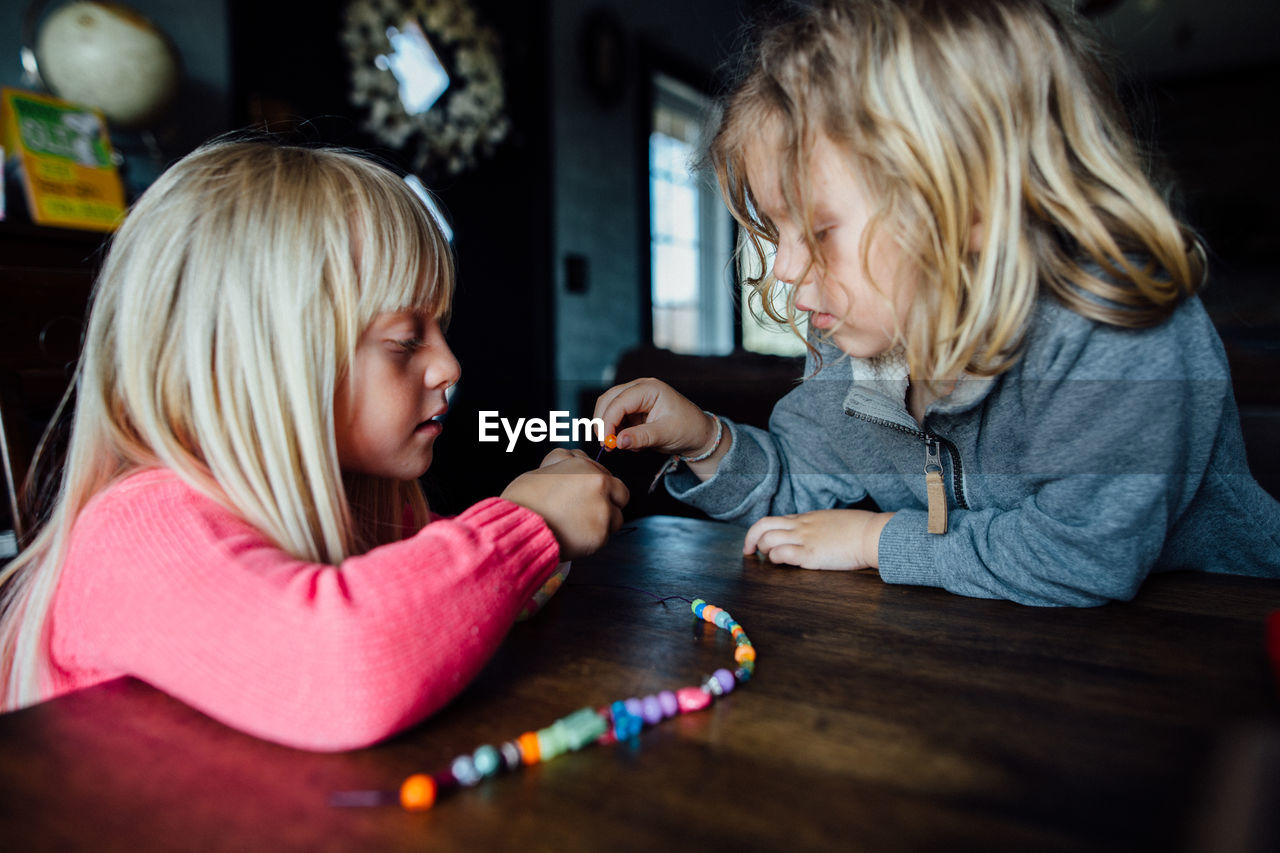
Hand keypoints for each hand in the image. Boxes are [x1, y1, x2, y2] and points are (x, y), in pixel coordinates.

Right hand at [501, 448, 629, 559]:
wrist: (518, 528)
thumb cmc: (524, 501)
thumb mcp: (544, 468)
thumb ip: (566, 462)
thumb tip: (576, 458)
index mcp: (584, 466)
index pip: (604, 474)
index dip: (596, 487)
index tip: (587, 496)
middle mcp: (598, 484)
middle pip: (621, 494)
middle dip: (610, 502)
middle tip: (590, 512)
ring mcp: (602, 509)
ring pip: (617, 517)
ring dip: (603, 522)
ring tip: (579, 526)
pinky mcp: (601, 534)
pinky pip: (606, 537)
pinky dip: (594, 539)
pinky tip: (576, 537)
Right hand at [593, 379, 720, 457]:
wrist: (698, 435)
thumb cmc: (688, 429)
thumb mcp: (665, 434)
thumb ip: (641, 437)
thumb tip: (618, 442)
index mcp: (650, 388)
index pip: (620, 401)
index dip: (608, 421)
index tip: (606, 442)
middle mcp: (640, 388)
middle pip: (608, 400)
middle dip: (603, 422)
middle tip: (607, 445)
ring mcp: (635, 398)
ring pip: (608, 409)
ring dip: (608, 428)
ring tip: (619, 446)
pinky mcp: (633, 410)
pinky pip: (616, 419)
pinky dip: (616, 431)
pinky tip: (629, 442)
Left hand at [743, 509, 892, 569]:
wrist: (872, 534)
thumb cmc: (859, 529)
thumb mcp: (832, 521)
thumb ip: (817, 526)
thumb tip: (813, 534)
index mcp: (806, 517)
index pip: (775, 519)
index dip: (761, 531)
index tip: (756, 542)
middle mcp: (801, 525)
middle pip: (763, 525)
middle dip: (750, 539)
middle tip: (749, 552)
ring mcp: (805, 539)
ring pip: (768, 539)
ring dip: (764, 550)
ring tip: (770, 559)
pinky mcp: (810, 555)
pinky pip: (782, 553)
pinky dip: (775, 558)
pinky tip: (782, 563)